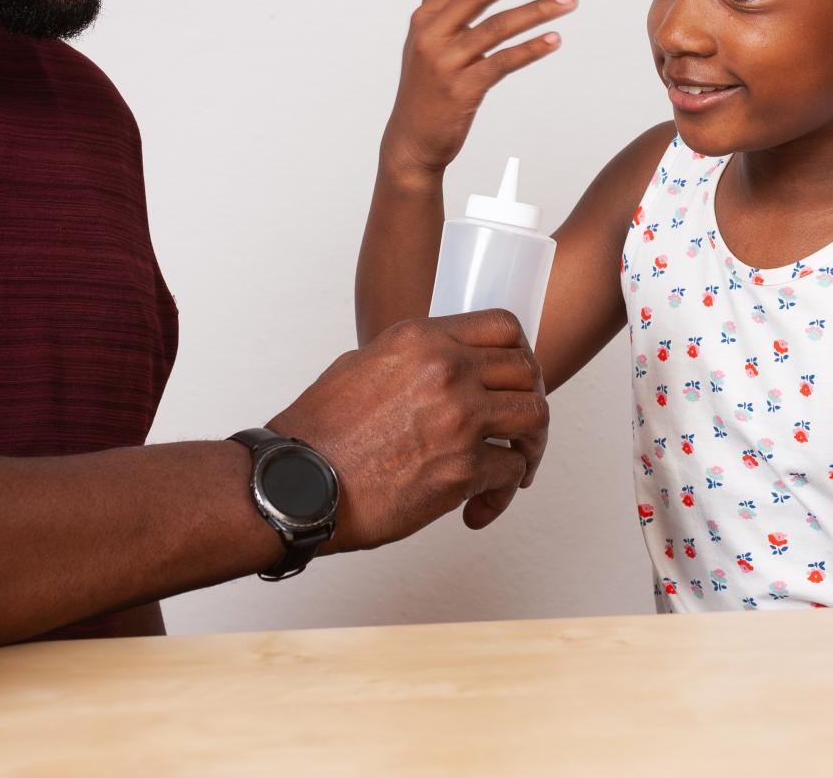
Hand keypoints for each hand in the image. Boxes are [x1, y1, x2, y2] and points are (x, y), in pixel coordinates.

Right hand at [270, 310, 549, 551]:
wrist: (298, 485)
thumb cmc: (318, 434)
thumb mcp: (360, 365)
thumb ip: (410, 359)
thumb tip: (441, 364)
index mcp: (422, 340)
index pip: (503, 326)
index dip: (519, 353)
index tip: (514, 377)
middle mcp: (448, 370)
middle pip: (527, 372)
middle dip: (529, 399)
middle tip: (519, 426)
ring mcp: (461, 418)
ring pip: (535, 417)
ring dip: (530, 444)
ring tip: (515, 465)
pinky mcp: (464, 469)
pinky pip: (513, 471)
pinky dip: (504, 491)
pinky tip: (479, 506)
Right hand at [381, 0, 574, 178]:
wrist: (412, 139)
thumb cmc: (425, 85)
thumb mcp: (424, 36)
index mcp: (425, 18)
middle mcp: (432, 35)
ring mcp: (446, 63)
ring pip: (498, 26)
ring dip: (538, 10)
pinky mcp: (462, 90)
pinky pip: (503, 62)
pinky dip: (531, 49)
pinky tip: (554, 40)